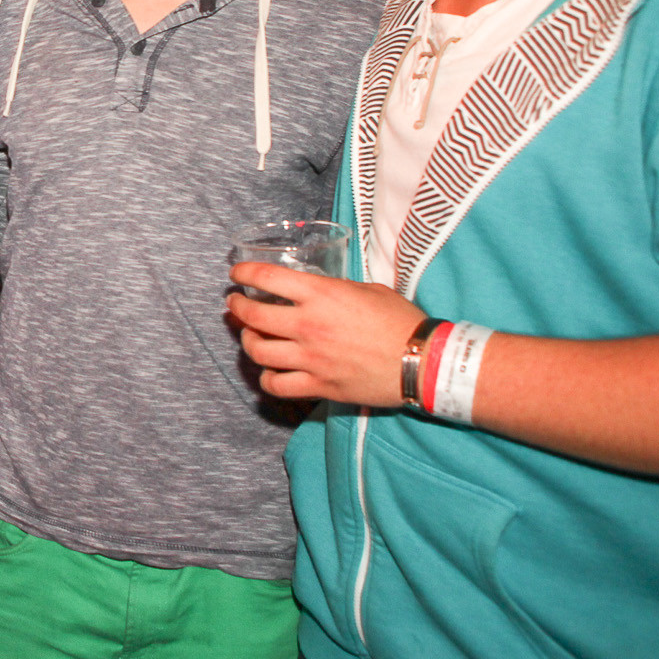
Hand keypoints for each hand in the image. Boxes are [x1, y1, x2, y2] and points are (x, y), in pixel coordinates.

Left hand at [226, 262, 426, 406]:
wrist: (423, 361)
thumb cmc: (401, 321)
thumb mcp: (367, 289)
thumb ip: (335, 290)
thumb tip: (317, 291)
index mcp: (321, 295)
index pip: (266, 278)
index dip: (244, 273)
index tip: (236, 273)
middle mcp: (309, 325)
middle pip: (252, 316)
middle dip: (237, 307)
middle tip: (235, 304)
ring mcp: (311, 358)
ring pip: (258, 352)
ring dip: (248, 342)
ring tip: (251, 336)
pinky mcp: (319, 385)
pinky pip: (277, 385)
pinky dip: (267, 378)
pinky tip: (270, 371)